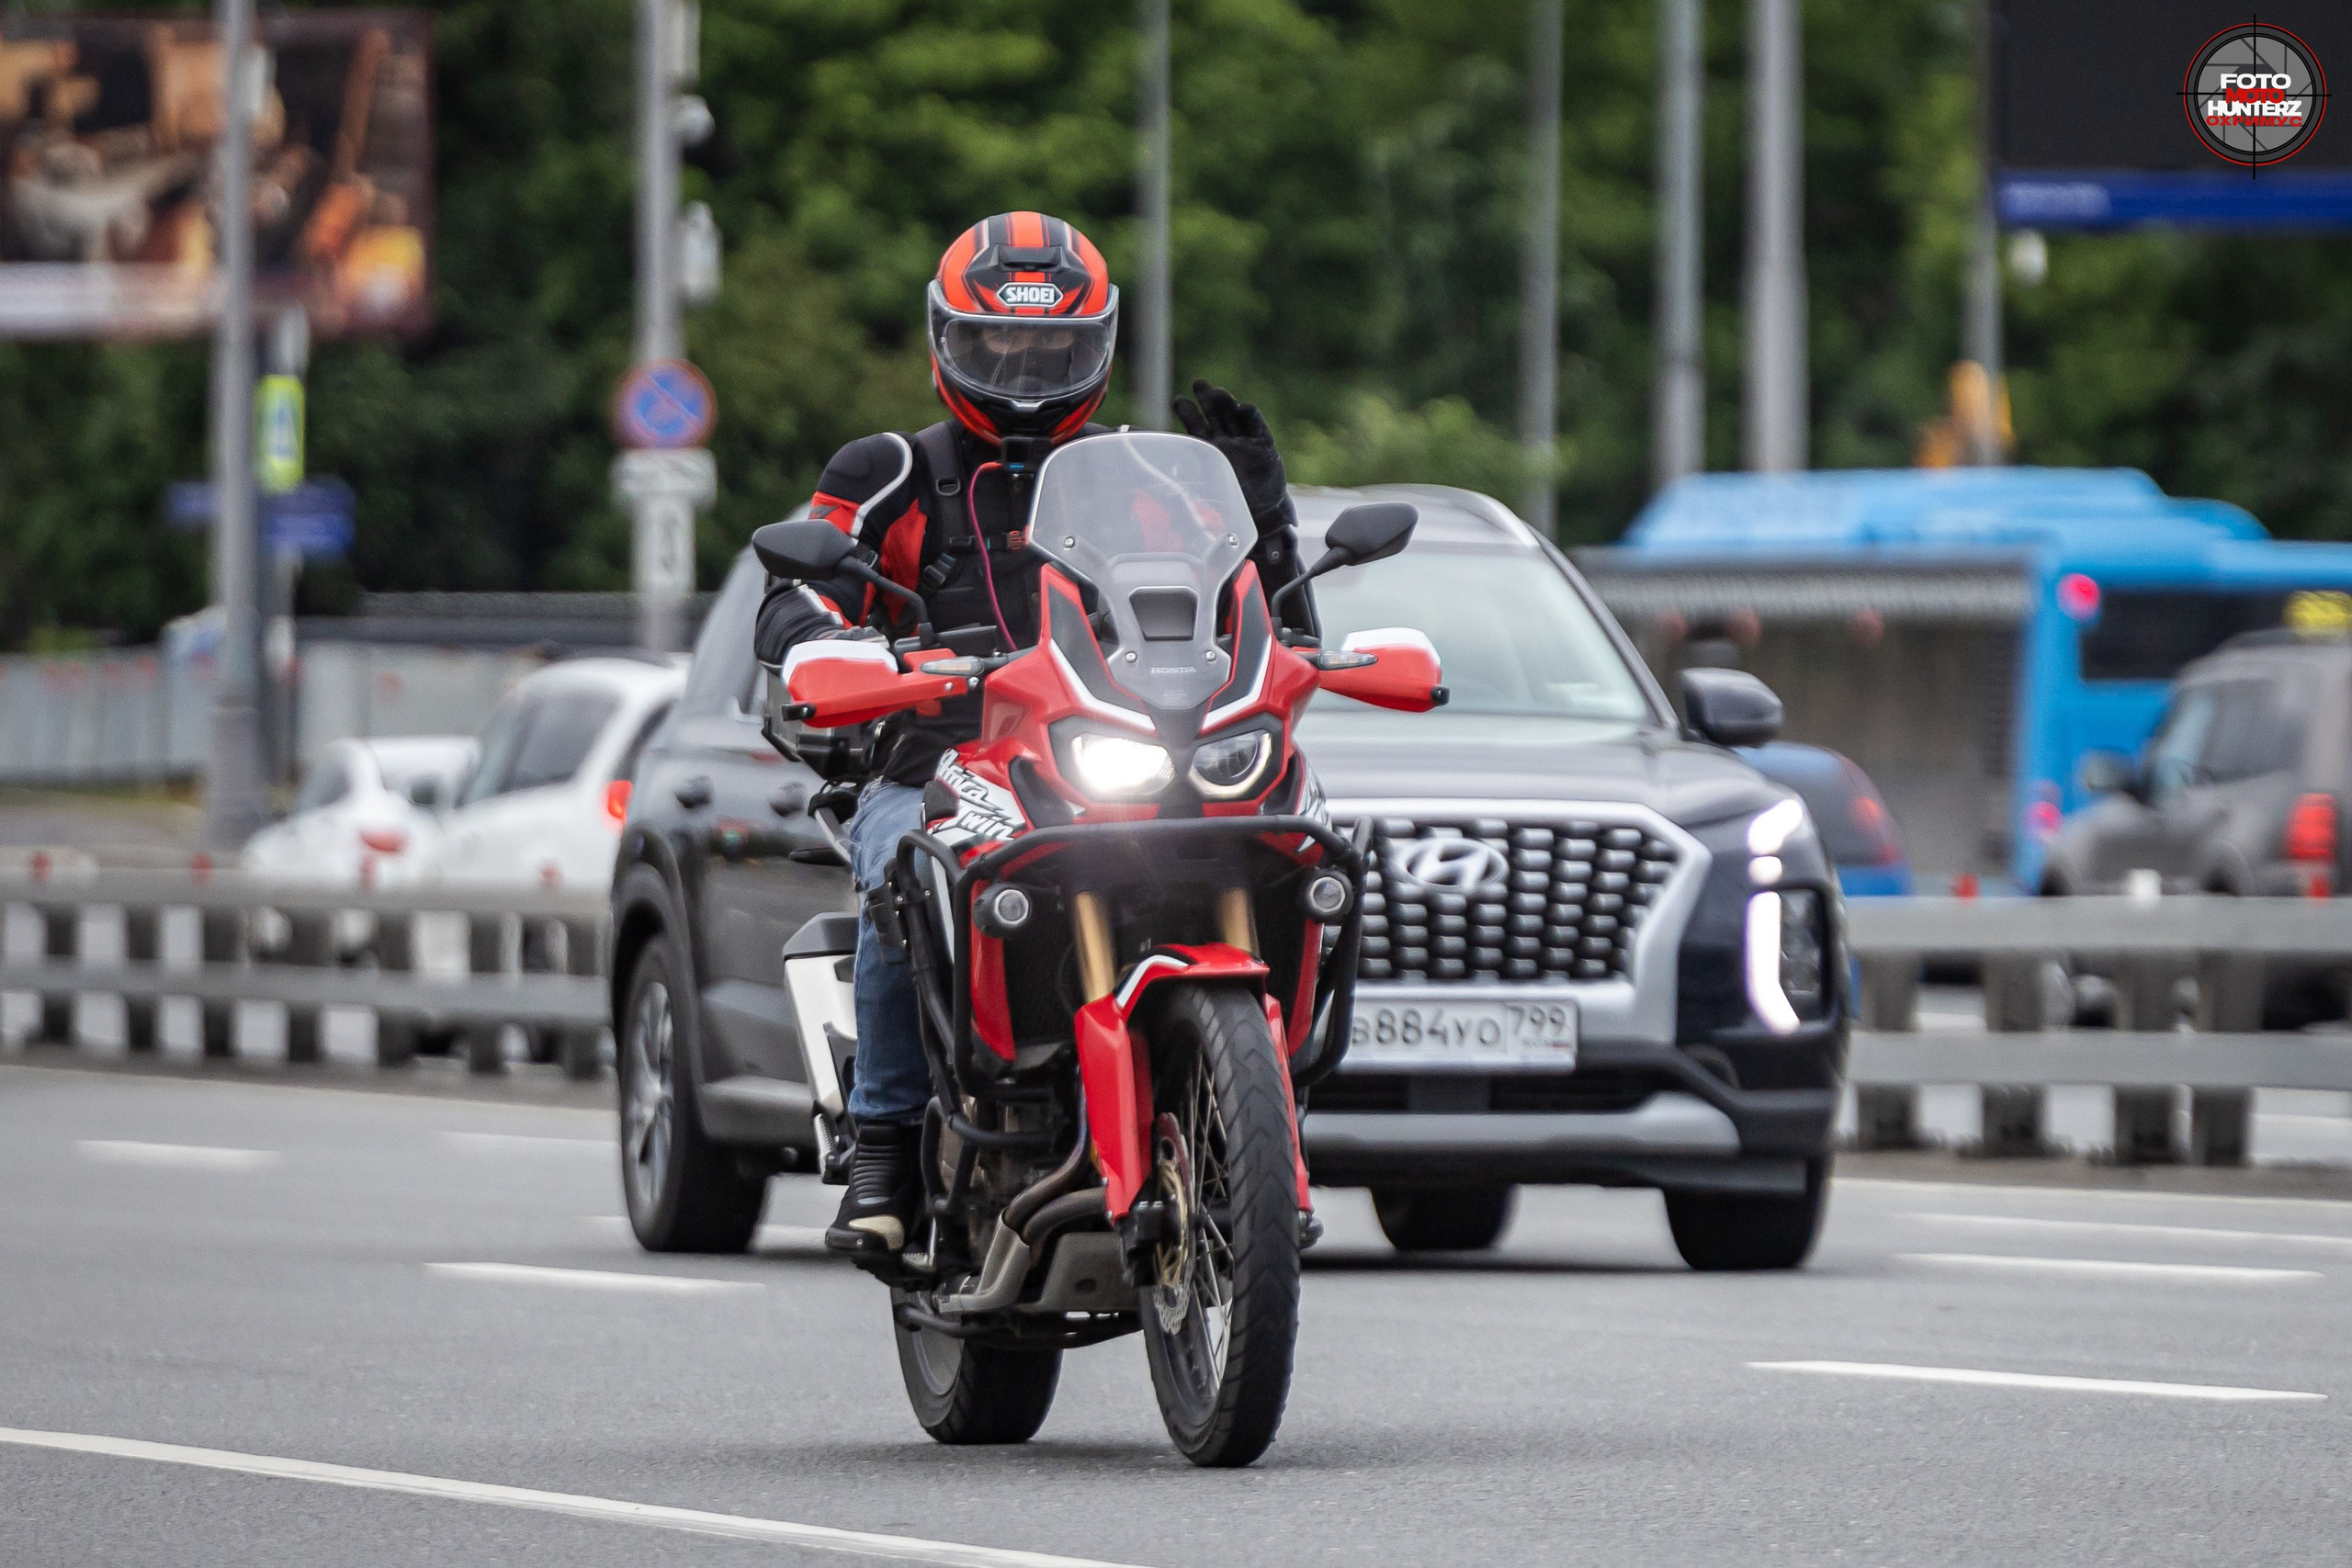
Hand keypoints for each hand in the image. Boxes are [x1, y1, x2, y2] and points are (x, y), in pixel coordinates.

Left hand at [1173, 379, 1286, 520]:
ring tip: (1218, 392)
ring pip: (1234, 417)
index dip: (1187, 411)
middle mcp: (1226, 444)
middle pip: (1215, 415)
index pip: (1196, 426)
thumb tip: (1148, 455)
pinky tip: (1243, 408)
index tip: (1178, 400)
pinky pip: (1256, 427)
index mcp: (1208, 452)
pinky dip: (1250, 416)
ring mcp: (1245, 443)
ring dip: (1227, 404)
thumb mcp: (1196, 486)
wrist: (1260, 515)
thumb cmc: (1228, 504)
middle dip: (1207, 399)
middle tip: (1198, 383)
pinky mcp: (1264, 446)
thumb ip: (1175, 469)